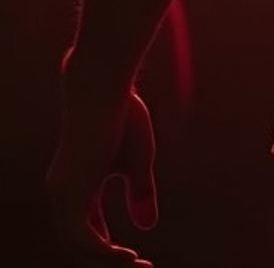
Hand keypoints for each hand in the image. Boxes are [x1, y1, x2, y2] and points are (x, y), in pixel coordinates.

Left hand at [45, 88, 157, 264]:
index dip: (112, 250)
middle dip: (111, 262)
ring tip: (138, 267)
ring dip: (110, 262)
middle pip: (83, 245)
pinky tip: (126, 258)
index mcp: (78, 187)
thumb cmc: (122, 115)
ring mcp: (63, 197)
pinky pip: (83, 241)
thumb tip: (147, 228)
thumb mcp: (138, 162)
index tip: (139, 260)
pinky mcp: (69, 196)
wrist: (104, 87)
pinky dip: (104, 254)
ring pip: (81, 248)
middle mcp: (64, 196)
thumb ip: (139, 193)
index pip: (89, 232)